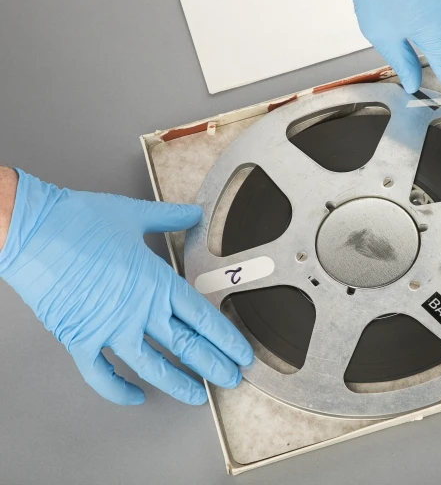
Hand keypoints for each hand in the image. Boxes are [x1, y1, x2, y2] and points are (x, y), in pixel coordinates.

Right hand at [0, 169, 252, 405]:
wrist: (29, 229)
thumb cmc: (78, 220)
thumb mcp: (134, 215)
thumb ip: (169, 218)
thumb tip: (192, 213)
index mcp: (157, 283)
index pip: (203, 318)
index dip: (227, 339)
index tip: (241, 354)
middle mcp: (139, 310)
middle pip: (187, 346)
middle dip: (214, 366)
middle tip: (231, 380)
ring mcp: (109, 329)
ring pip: (152, 367)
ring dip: (178, 383)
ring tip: (197, 396)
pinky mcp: (80, 339)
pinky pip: (101, 374)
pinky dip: (118, 389)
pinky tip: (135, 396)